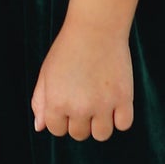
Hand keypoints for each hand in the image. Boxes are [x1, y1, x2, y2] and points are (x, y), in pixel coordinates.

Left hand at [32, 19, 134, 140]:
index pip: (57, 130)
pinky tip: (115, 101)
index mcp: (55, 102)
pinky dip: (120, 117)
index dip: (61, 117)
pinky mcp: (124, 99)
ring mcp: (102, 105)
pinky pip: (123, 125)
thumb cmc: (68, 50)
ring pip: (102, 134)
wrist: (95, 28)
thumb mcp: (46, 72)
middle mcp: (78, 107)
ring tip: (100, 102)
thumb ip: (40, 101)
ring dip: (100, 123)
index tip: (67, 102)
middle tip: (84, 97)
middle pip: (79, 134)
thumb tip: (40, 127)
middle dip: (80, 120)